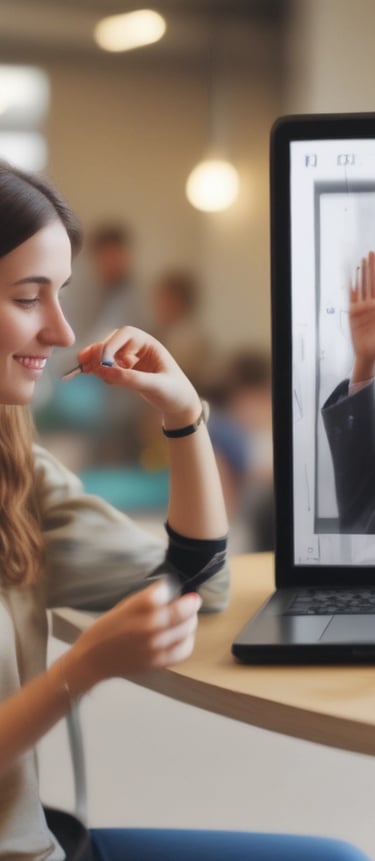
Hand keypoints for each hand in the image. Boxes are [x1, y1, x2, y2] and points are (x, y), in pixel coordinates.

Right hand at [71, 579, 201, 688]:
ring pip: (187, 629)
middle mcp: (150, 627)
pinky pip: (184, 650)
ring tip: (188, 617)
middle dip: (190, 603)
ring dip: (191, 620)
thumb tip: (168, 588)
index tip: (173, 586)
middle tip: (190, 600)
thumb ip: (147, 598)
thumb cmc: (104, 631)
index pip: (166, 591)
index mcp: (137, 610)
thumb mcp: (123, 606)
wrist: (92, 660)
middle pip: (183, 611)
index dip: (172, 587)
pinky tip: (183, 635)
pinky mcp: (159, 662)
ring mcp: (156, 647)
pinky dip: (188, 640)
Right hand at [77, 326, 201, 422]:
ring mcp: (131, 360)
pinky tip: (97, 376)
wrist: (180, 406)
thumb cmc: (174, 392)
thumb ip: (131, 379)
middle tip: (84, 363)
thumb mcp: (155, 386)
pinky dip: (100, 370)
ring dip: (95, 361)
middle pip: (112, 343)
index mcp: (150, 344)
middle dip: (98, 352)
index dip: (111, 345)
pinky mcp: (126, 372)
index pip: (125, 335)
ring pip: (108, 355)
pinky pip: (109, 367)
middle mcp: (139, 349)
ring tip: (84, 369)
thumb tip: (105, 372)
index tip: (102, 361)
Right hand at [349, 251, 374, 380]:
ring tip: (361, 261)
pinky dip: (351, 287)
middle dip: (372, 268)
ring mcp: (362, 308)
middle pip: (372, 282)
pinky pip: (351, 297)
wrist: (369, 354)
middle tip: (371, 253)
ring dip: (362, 274)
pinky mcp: (353, 314)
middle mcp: (372, 304)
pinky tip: (351, 277)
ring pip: (362, 287)